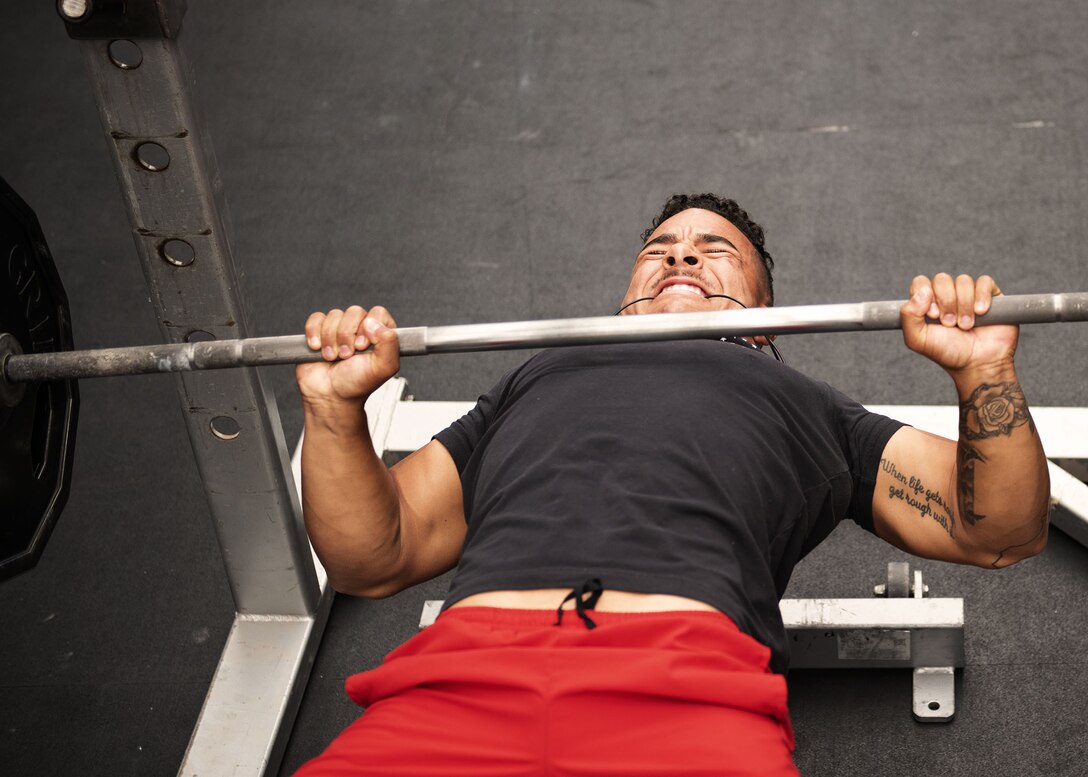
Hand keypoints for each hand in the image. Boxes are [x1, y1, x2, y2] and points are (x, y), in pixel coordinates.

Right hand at [295, 305, 399, 404]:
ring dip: (331, 339)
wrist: (330, 397)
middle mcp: (360, 329)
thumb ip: (390, 343)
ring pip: (334, 315)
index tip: (363, 346)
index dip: (369, 327)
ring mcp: (339, 329)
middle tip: (347, 356)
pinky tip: (318, 348)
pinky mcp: (319, 331)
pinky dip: (314, 333)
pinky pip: (316, 318)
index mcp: (380, 335)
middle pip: (354, 312)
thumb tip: (374, 323)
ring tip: (333, 357)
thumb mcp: (383, 368)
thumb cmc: (357, 385)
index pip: (378, 313)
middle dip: (347, 336)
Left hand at [900, 274, 1018, 375]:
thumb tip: (922, 291)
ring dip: (964, 304)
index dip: (925, 295)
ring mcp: (969, 295)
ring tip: (966, 325)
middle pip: (942, 279)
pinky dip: (981, 296)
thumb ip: (908, 316)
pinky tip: (981, 313)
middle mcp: (947, 296)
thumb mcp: (918, 339)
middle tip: (950, 323)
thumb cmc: (947, 352)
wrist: (977, 363)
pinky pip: (984, 282)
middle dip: (946, 302)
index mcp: (927, 303)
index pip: (921, 282)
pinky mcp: (990, 296)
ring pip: (963, 281)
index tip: (932, 315)